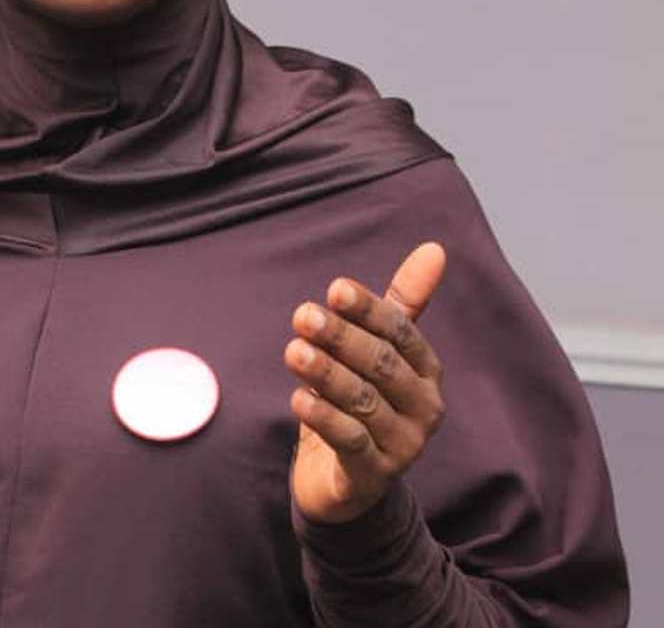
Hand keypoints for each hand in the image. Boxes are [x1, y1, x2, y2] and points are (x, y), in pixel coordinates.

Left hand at [284, 242, 446, 523]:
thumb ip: (400, 304)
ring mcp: (403, 445)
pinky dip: (324, 418)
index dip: (369, 310)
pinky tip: (298, 398)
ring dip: (327, 374)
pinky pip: (350, 441)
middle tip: (303, 315)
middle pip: (382, 364)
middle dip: (342, 338)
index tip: (335, 289)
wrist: (346, 481)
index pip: (401, 332)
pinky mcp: (374, 474)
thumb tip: (435, 248)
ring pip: (363, 401)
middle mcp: (423, 407)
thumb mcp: (379, 351)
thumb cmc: (361, 402)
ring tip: (294, 351)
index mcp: (425, 371)